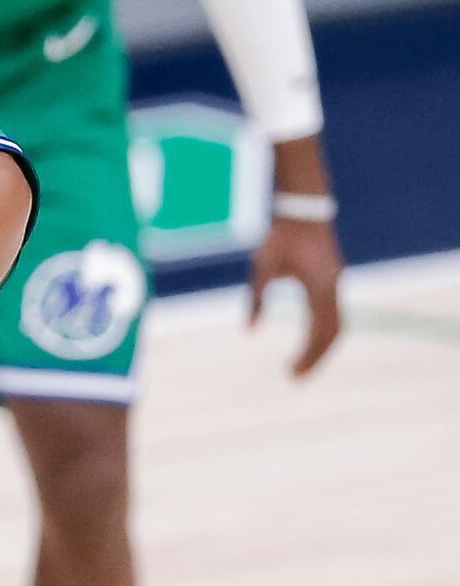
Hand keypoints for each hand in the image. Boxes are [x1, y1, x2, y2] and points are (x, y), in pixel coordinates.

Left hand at [249, 214, 343, 376]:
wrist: (302, 208)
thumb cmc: (281, 235)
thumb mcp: (262, 267)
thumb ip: (257, 300)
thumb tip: (248, 331)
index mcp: (320, 288)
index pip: (320, 333)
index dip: (308, 356)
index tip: (292, 374)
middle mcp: (334, 289)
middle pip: (334, 334)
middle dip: (317, 358)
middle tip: (295, 377)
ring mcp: (336, 284)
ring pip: (337, 325)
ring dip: (322, 346)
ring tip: (302, 365)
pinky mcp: (332, 279)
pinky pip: (333, 312)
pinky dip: (323, 331)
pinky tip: (309, 341)